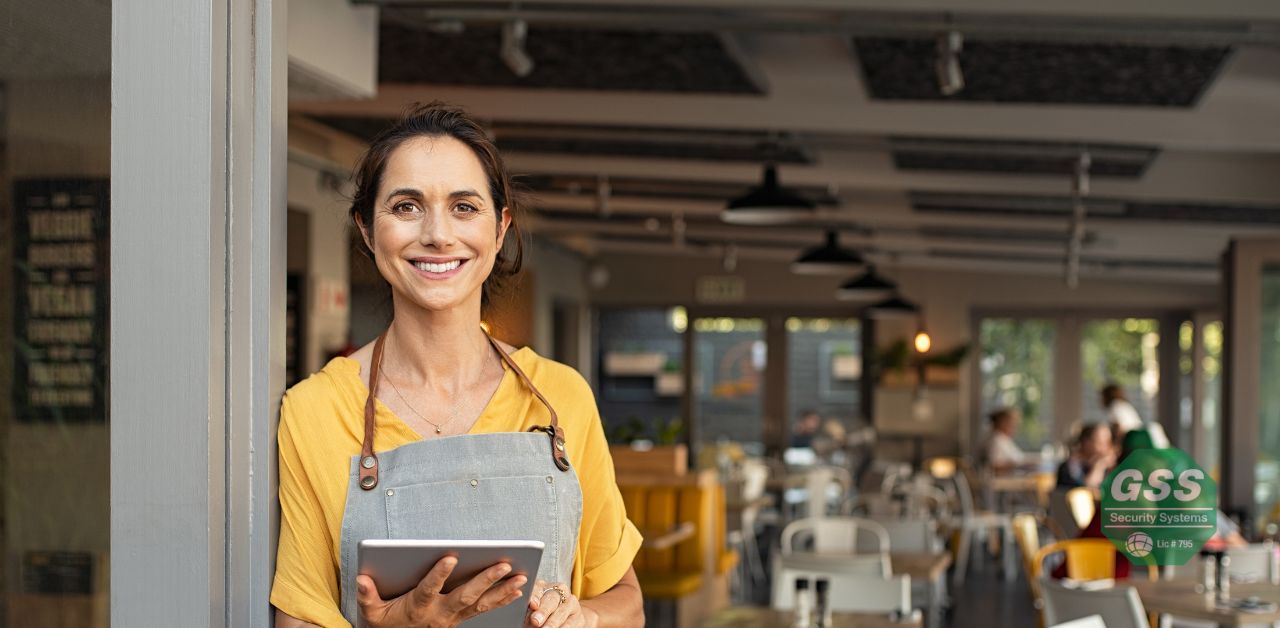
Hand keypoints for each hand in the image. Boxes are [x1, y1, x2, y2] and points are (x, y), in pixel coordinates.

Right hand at [356, 556, 526, 627]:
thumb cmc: (386, 623)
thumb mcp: (371, 613)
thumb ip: (367, 596)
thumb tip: (361, 578)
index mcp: (418, 608)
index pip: (429, 590)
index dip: (438, 575)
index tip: (450, 557)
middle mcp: (439, 614)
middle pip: (464, 596)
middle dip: (485, 580)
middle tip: (503, 565)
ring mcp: (453, 618)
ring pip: (480, 603)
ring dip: (501, 590)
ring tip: (520, 576)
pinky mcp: (461, 619)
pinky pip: (484, 609)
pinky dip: (502, 599)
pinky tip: (517, 589)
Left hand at [525, 581, 596, 627]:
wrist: (566, 617)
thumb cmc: (543, 613)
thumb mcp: (534, 609)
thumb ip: (530, 610)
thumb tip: (526, 618)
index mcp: (544, 586)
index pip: (538, 588)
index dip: (535, 596)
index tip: (532, 604)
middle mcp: (559, 591)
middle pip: (551, 599)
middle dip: (543, 610)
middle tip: (535, 621)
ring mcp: (570, 603)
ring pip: (562, 611)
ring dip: (553, 622)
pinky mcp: (578, 616)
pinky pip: (571, 622)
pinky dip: (563, 627)